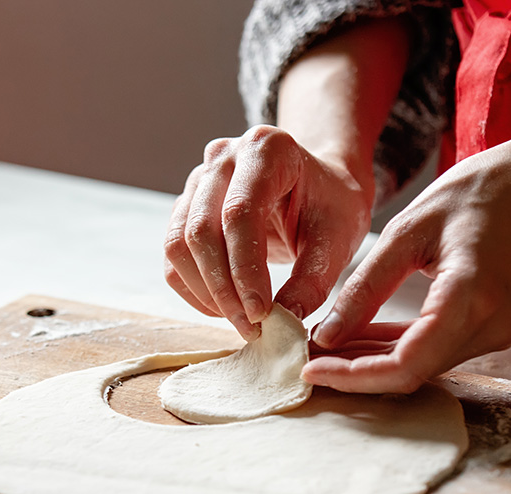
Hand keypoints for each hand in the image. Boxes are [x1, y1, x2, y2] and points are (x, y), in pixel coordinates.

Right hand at [163, 125, 372, 338]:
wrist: (318, 186)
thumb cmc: (331, 206)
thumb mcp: (337, 240)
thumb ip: (313, 280)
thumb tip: (284, 321)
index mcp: (267, 149)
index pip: (239, 213)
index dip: (245, 269)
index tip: (262, 313)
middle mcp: (223, 157)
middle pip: (201, 230)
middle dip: (223, 288)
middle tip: (251, 326)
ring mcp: (199, 179)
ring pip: (178, 244)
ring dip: (204, 292)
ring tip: (239, 320)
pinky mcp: (187, 205)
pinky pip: (173, 253)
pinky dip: (193, 287)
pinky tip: (223, 307)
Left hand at [303, 128, 510, 393]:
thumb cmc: (481, 193)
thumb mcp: (409, 230)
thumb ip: (366, 287)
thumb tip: (325, 336)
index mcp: (471, 296)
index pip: (406, 364)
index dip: (354, 376)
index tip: (309, 368)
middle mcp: (491, 326)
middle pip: (412, 374)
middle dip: (354, 374)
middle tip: (304, 359)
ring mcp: (498, 333)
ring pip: (422, 368)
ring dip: (371, 363)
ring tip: (323, 347)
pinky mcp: (493, 329)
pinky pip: (435, 352)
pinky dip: (395, 350)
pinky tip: (358, 338)